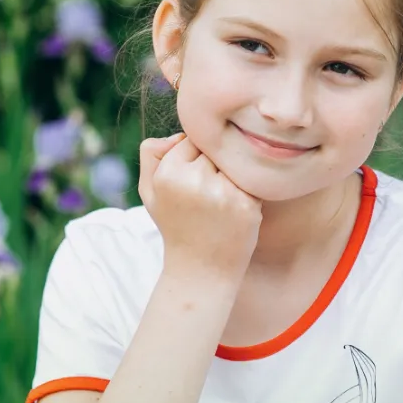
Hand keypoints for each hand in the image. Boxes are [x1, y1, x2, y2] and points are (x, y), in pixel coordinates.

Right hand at [138, 133, 262, 280]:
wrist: (202, 269)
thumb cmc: (176, 226)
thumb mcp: (150, 191)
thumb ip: (152, 154)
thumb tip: (178, 133)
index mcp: (168, 174)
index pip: (190, 139)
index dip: (193, 159)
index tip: (191, 181)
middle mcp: (195, 180)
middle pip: (214, 150)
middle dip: (213, 167)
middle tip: (207, 196)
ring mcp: (223, 192)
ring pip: (233, 163)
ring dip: (231, 177)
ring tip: (220, 204)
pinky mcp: (247, 204)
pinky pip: (251, 180)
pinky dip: (246, 191)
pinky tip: (234, 212)